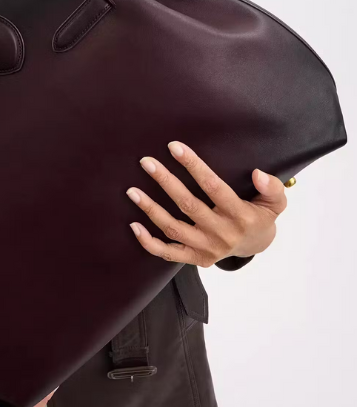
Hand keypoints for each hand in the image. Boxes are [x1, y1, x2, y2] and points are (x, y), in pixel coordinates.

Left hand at [126, 140, 288, 266]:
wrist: (255, 246)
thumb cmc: (260, 215)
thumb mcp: (276, 202)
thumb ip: (272, 187)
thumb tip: (258, 174)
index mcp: (241, 215)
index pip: (213, 187)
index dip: (193, 166)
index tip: (174, 147)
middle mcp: (222, 234)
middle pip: (188, 205)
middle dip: (165, 182)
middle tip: (146, 162)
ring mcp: (207, 249)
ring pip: (173, 228)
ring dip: (150, 209)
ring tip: (132, 191)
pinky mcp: (196, 259)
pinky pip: (168, 253)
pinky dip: (149, 243)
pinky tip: (134, 226)